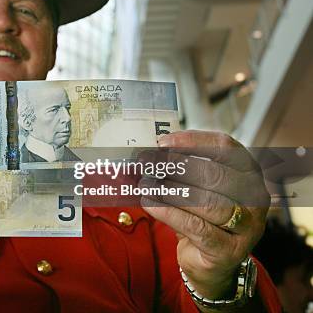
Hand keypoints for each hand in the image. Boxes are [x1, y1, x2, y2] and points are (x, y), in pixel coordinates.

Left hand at [138, 131, 269, 299]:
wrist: (212, 260)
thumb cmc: (204, 216)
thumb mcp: (199, 187)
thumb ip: (183, 168)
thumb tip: (152, 153)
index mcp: (249, 172)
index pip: (226, 148)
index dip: (193, 142)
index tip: (163, 142)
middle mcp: (255, 197)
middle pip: (216, 174)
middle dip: (177, 166)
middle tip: (147, 162)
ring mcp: (248, 225)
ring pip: (208, 202)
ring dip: (171, 190)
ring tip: (146, 183)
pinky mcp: (230, 249)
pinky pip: (197, 227)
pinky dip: (169, 213)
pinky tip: (150, 203)